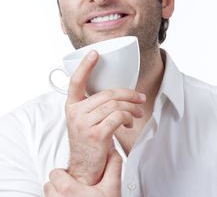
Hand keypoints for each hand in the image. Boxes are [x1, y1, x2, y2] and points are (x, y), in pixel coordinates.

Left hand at [44, 150, 121, 196]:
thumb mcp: (112, 188)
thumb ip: (113, 165)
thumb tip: (112, 148)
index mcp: (69, 190)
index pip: (53, 173)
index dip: (63, 174)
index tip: (72, 178)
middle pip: (48, 185)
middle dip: (58, 185)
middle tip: (71, 188)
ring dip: (56, 196)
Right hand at [65, 50, 145, 184]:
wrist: (84, 167)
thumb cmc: (89, 139)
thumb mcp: (85, 119)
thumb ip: (94, 104)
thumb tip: (118, 92)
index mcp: (72, 105)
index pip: (76, 81)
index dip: (85, 65)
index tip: (95, 53)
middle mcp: (75, 112)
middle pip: (107, 94)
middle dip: (129, 94)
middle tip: (140, 98)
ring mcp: (84, 123)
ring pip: (115, 105)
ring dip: (132, 108)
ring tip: (137, 113)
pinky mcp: (96, 134)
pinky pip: (118, 117)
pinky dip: (129, 117)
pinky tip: (130, 122)